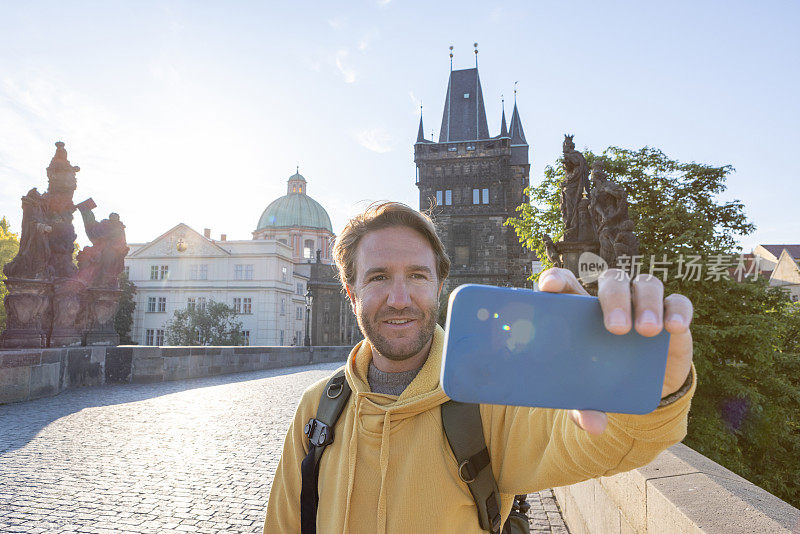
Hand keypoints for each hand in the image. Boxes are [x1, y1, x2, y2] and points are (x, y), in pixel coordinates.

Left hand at [538, 267, 693, 434]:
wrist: (647, 389)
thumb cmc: (605, 380)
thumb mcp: (591, 395)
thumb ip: (586, 408)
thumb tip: (592, 426)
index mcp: (582, 310)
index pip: (566, 284)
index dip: (556, 280)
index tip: (548, 287)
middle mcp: (613, 300)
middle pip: (611, 282)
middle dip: (613, 299)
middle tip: (616, 329)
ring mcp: (643, 303)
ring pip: (645, 285)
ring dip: (646, 304)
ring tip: (647, 331)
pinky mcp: (672, 313)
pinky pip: (678, 302)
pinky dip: (677, 310)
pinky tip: (673, 328)